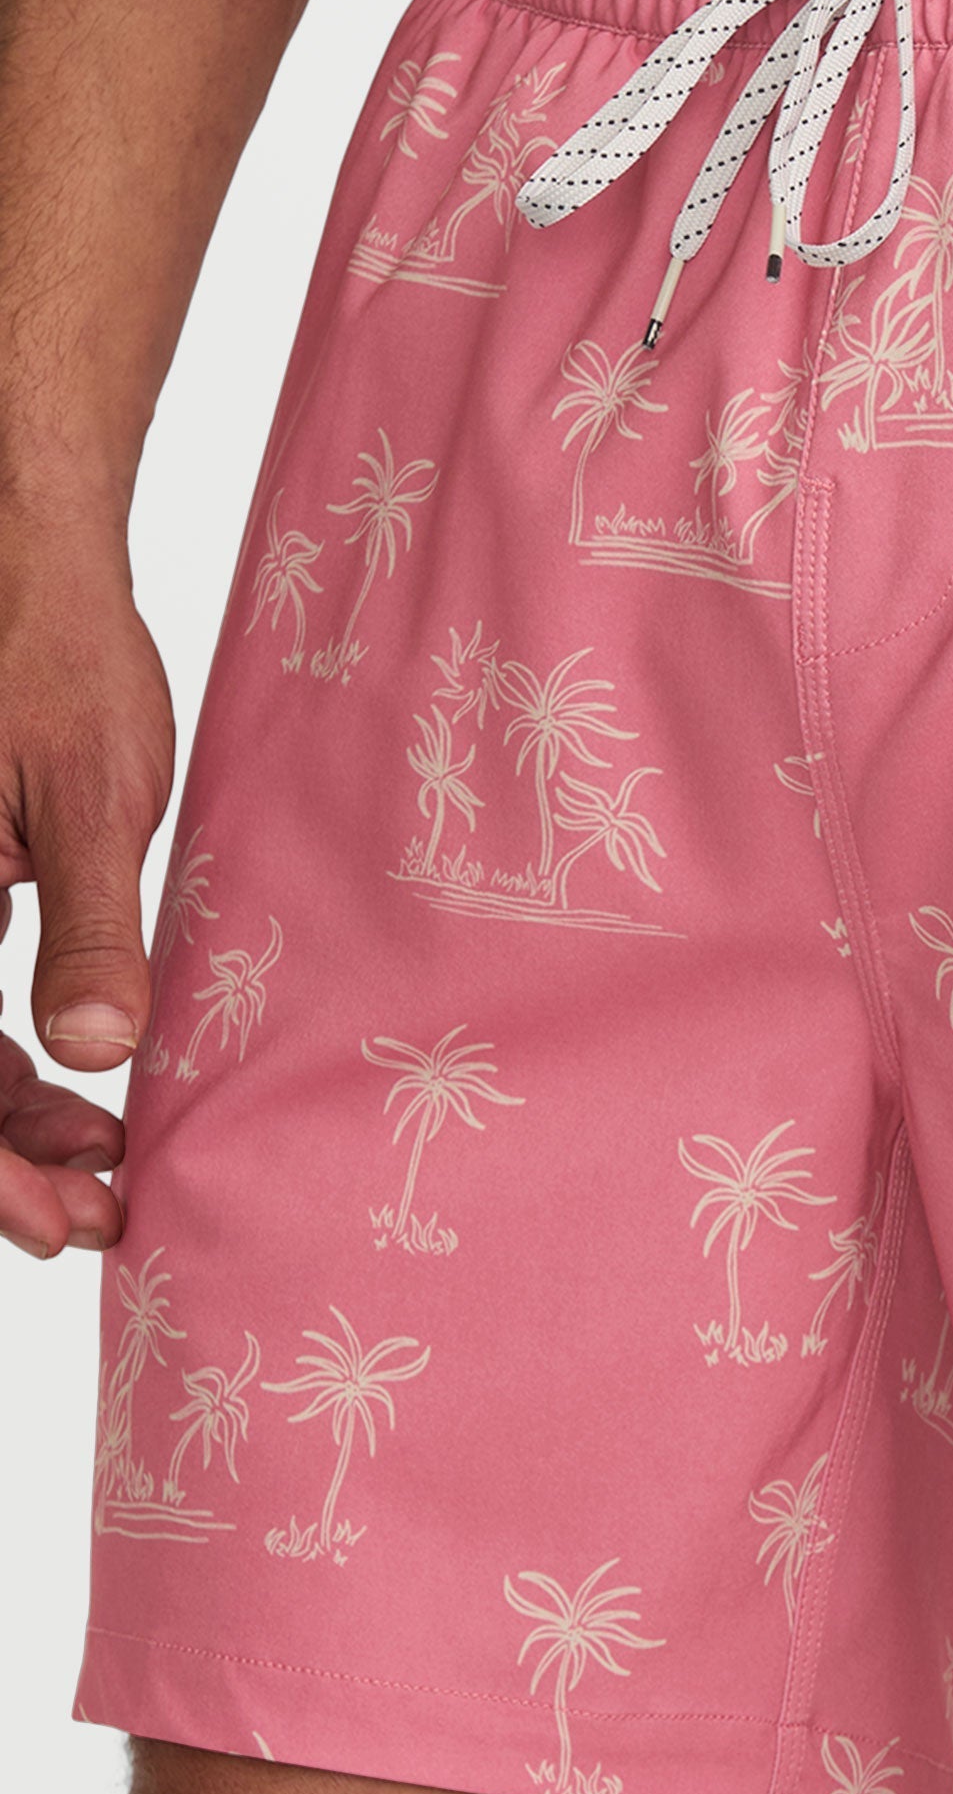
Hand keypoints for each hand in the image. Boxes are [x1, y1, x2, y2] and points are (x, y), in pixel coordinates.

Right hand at [0, 524, 172, 1255]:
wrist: (34, 575)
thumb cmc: (59, 659)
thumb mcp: (95, 795)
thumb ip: (92, 925)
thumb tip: (95, 1048)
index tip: (55, 1218)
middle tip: (96, 1216)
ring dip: (4, 1124)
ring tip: (102, 1169)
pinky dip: (6, 1063)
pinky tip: (81, 1091)